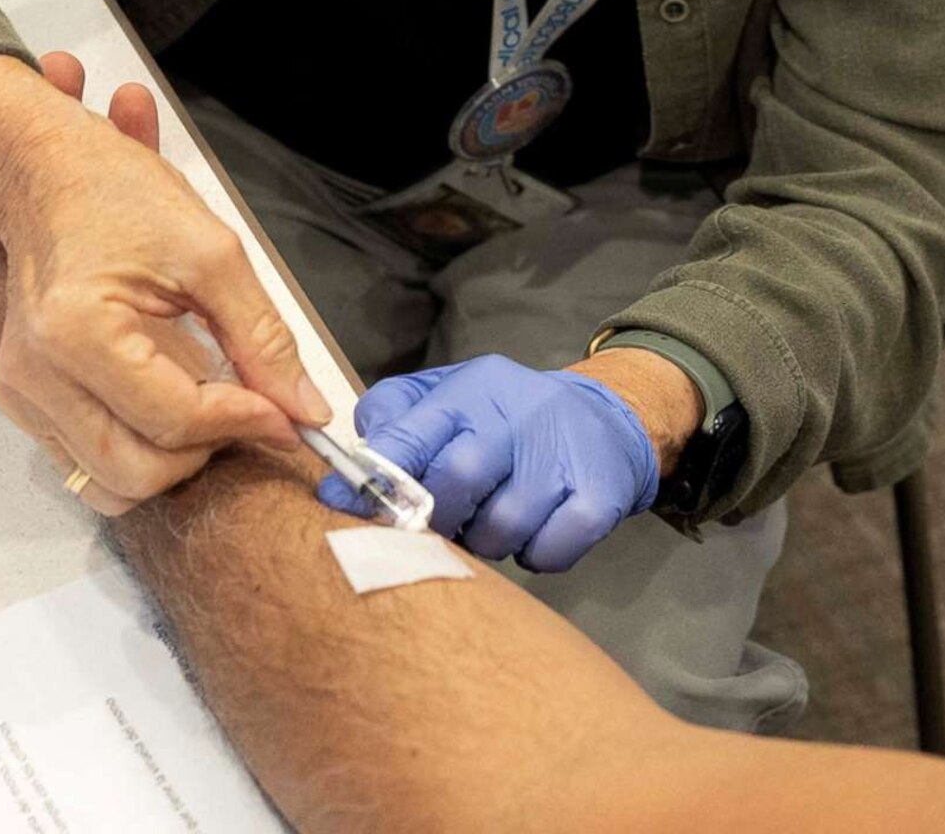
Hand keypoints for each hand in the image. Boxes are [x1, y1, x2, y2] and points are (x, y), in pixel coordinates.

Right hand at [0, 52, 330, 515]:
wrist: (48, 177)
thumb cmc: (124, 197)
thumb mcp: (213, 253)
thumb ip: (263, 337)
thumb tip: (306, 411)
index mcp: (76, 332)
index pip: (175, 418)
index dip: (245, 422)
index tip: (288, 412)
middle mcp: (36, 377)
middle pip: (139, 471)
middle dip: (207, 451)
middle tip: (245, 409)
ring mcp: (22, 396)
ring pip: (112, 485)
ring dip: (174, 463)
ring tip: (206, 408)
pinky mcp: (22, 405)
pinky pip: (87, 468)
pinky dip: (137, 457)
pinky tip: (166, 410)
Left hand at [329, 354, 657, 571]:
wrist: (607, 420)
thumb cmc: (505, 419)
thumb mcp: (450, 398)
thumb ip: (392, 425)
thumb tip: (337, 481)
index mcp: (472, 389)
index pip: (408, 434)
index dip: (372, 481)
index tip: (346, 508)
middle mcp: (518, 413)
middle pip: (454, 481)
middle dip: (436, 517)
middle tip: (438, 524)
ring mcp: (562, 454)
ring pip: (501, 527)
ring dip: (487, 542)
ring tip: (493, 521)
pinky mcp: (600, 495)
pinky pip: (548, 552)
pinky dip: (534, 555)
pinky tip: (536, 530)